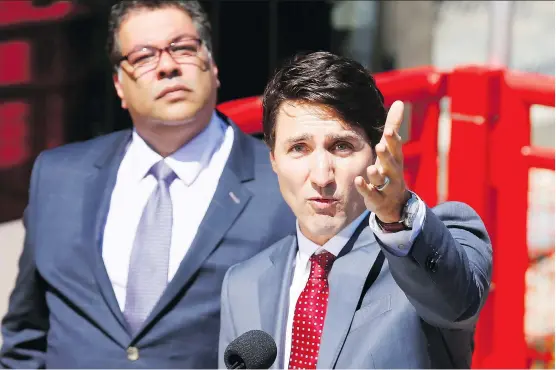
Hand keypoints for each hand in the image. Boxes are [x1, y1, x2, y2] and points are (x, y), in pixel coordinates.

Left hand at [355, 100, 409, 222]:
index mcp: (396, 159)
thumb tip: (400, 102)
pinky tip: (357, 180)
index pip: (396, 148)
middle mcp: (393, 172)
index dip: (394, 140)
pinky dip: (365, 188)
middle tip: (380, 146)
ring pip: (382, 181)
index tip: (390, 131)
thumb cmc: (390, 169)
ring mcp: (386, 187)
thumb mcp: (392, 149)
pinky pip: (371, 194)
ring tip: (371, 168)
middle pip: (391, 164)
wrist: (394, 202)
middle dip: (386, 155)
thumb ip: (393, 126)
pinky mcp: (377, 199)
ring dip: (377, 174)